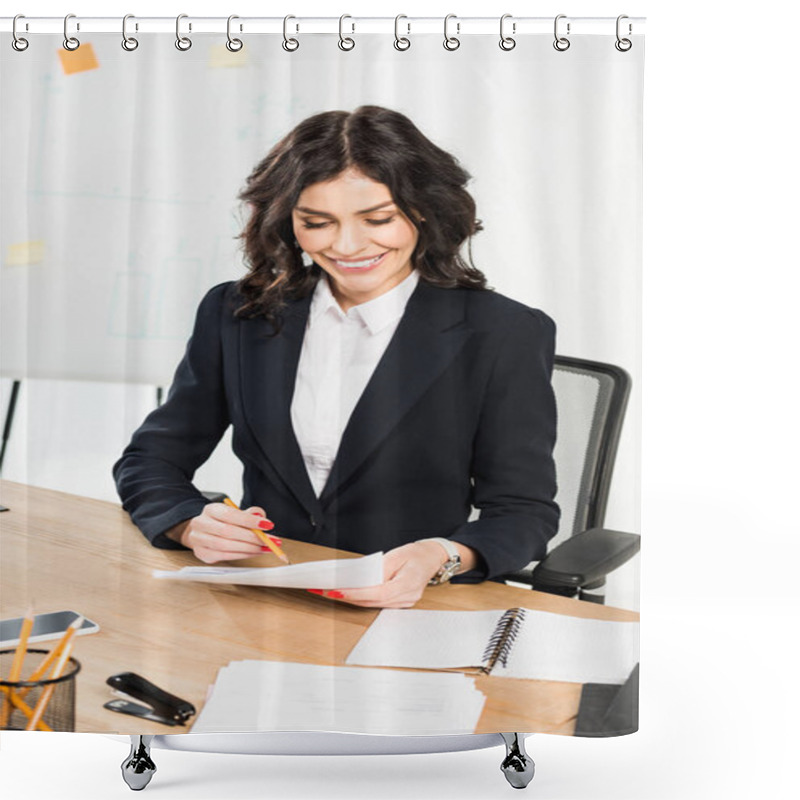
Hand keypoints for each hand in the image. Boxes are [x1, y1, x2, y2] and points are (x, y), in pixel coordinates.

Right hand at [171, 503, 281, 563]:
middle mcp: (201, 524)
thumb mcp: (236, 513)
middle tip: (270, 541)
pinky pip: (225, 556)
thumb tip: (261, 517)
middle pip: (228, 531)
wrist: (203, 532)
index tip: (268, 525)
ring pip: (226, 546)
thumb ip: (250, 514)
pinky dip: (243, 555)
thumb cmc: (223, 522)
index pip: (230, 514)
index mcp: (211, 510)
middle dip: (253, 538)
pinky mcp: (203, 554)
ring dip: (249, 548)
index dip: (250, 520)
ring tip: (265, 548)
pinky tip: (254, 552)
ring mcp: (199, 540)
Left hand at [308, 540, 460, 608]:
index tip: (337, 591)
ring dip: (350, 599)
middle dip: (347, 597)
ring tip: (329, 591)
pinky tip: (346, 592)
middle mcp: (407, 598)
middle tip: (324, 591)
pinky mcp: (398, 603)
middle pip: (371, 601)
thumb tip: (359, 578)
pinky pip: (376, 603)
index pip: (377, 593)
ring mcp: (404, 603)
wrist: (432, 558)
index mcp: (408, 584)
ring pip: (372, 604)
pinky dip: (360, 598)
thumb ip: (378, 569)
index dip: (356, 593)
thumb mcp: (396, 555)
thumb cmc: (416, 554)